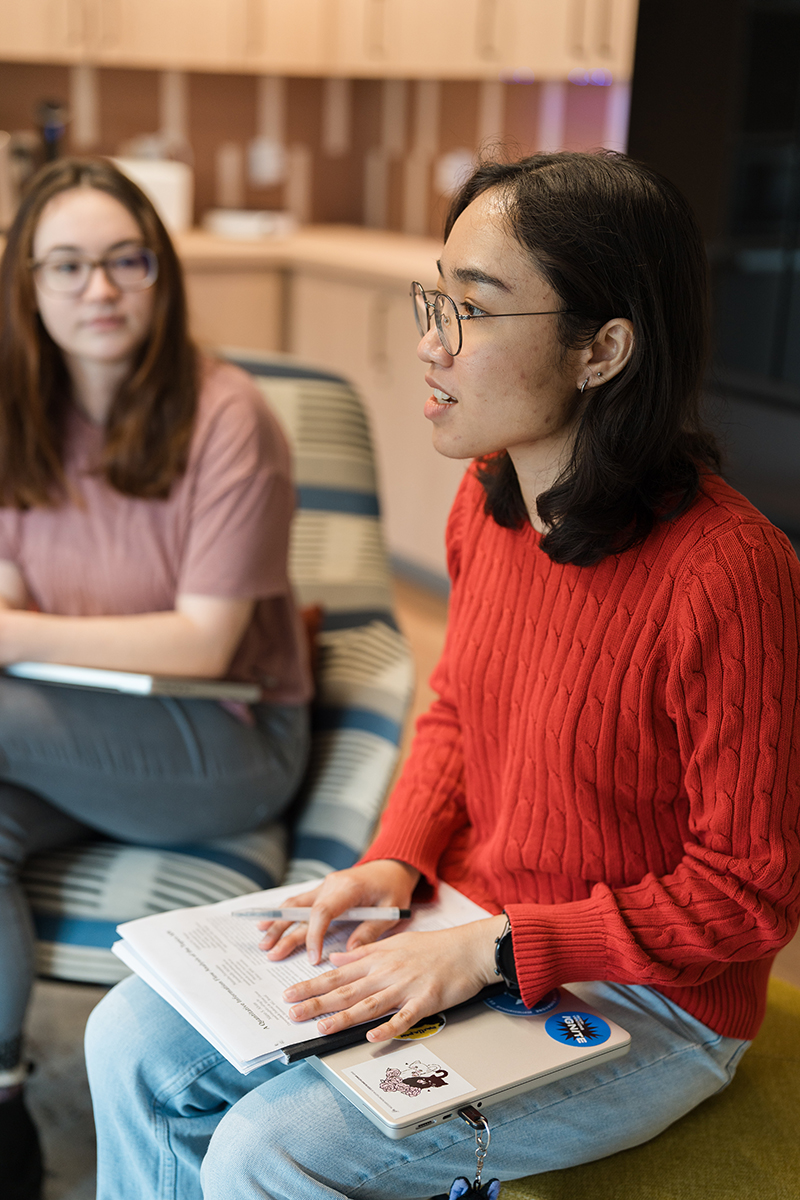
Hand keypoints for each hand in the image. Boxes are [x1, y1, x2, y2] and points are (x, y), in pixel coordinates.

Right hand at [258, 859, 419, 964]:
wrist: (392, 866)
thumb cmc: (393, 888)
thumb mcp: (391, 911)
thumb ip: (370, 931)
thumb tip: (349, 953)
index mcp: (349, 888)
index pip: (323, 912)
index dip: (314, 936)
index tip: (312, 958)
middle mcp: (332, 884)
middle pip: (302, 909)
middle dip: (284, 932)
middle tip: (271, 953)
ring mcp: (325, 886)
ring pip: (296, 905)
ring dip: (278, 923)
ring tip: (264, 942)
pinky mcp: (323, 890)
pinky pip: (300, 902)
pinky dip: (284, 913)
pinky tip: (267, 923)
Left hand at [281, 915, 505, 1040]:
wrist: (469, 947)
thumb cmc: (435, 947)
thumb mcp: (394, 943)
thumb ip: (363, 953)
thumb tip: (335, 960)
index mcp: (378, 959)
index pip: (338, 974)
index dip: (312, 985)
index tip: (290, 994)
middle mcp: (387, 972)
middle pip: (347, 990)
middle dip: (317, 1002)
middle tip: (292, 1013)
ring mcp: (406, 987)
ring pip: (369, 1004)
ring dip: (343, 1017)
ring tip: (321, 1027)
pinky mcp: (426, 1000)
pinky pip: (405, 1017)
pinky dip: (388, 1027)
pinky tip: (372, 1036)